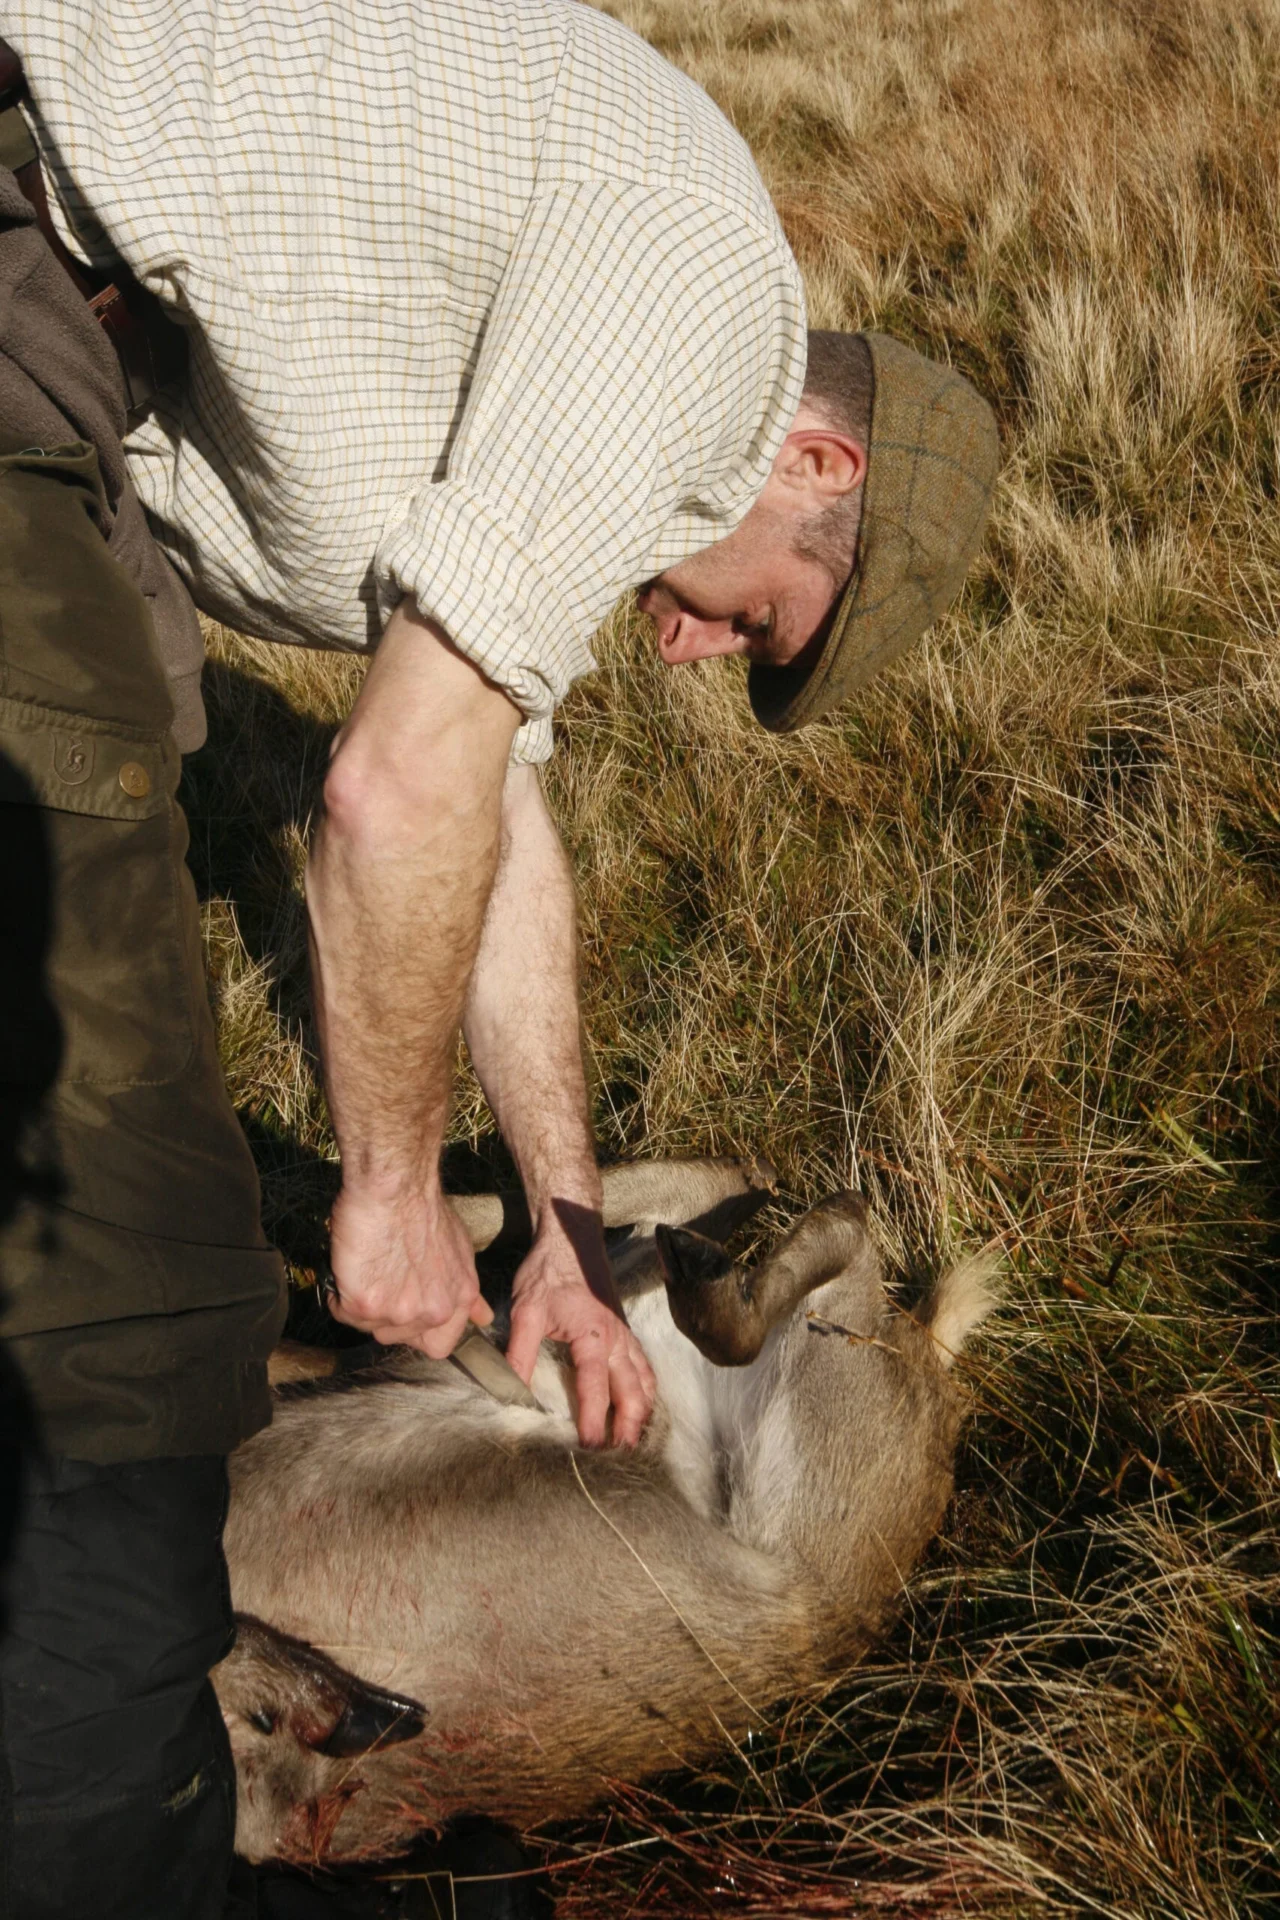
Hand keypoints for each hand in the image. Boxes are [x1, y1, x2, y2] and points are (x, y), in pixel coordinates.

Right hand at [326, 1183, 493, 1354]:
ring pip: (368, 1327)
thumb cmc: (423, 1207)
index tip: (404, 1310)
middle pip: (396, 1337)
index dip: (416, 1332)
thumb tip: (483, 1317)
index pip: (439, 1346)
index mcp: (459, 1299)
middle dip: (384, 1313)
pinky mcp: (365, 1305)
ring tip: (367, 1266)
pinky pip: (342, 1311)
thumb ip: (466, 1290)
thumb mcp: (461, 1251)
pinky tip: (351, 1264)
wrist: (395, 1186)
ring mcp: (399, 1312)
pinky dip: (339, 1291)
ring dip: (362, 1302)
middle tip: (381, 1278)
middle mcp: (434, 1311)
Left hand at [505, 1199, 656, 1447]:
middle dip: (629, 1425)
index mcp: (592, 1335)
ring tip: (634, 1441)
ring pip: (644, 1380)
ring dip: (642, 1412)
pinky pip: (644, 1367)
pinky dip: (646, 1391)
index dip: (594, 1419)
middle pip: (632, 1390)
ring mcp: (625, 1335)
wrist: (570, 1238)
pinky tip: (641, 1407)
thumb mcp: (526, 1311)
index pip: (596, 1386)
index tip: (589, 1447)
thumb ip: (520, 1353)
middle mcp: (616, 1339)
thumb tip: (510, 1391)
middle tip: (621, 1456)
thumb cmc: (547, 1273)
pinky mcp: (625, 1332)